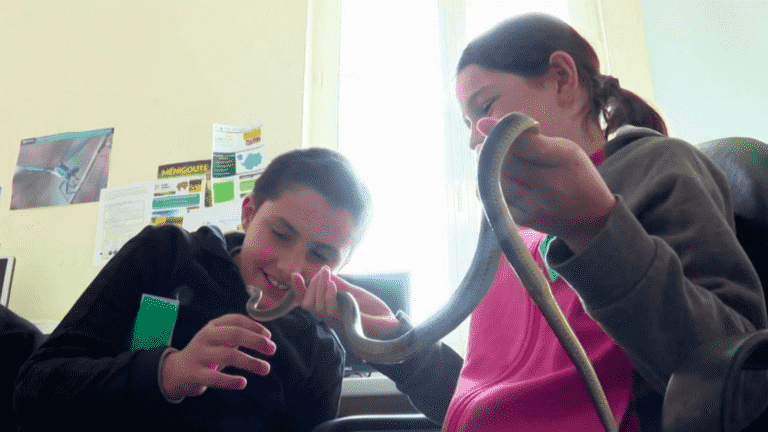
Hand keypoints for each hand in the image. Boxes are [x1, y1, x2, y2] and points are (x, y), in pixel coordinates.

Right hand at [160, 313, 275, 399]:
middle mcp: (205, 337)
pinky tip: (243, 382)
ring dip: (250, 362)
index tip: (269, 336)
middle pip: (234, 334)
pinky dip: (230, 380)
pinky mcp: (194, 374)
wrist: (175, 371)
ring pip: (227, 355)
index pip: (236, 320)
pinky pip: (214, 377)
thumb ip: (237, 335)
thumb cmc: (205, 353)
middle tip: (272, 349)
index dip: (254, 326)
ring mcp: (199, 355)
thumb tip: (265, 337)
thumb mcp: (218, 340)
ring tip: (266, 368)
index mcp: (213, 326)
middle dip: (256, 341)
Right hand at [294, 266, 398, 338]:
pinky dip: (329, 296)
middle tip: (323, 272)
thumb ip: (339, 285)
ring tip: (326, 275)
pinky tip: (332, 285)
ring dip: (319, 288)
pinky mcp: (346, 324)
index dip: (300, 290)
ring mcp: (337, 322)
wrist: (390, 325)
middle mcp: (330, 318)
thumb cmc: (372, 312)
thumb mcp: (354, 294)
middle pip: (309, 304)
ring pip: (317, 307)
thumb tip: (325, 273)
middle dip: (312, 285)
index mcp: (330, 311)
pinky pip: (332, 311)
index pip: (309, 301)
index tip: (294, 275)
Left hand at [477, 116, 616, 252]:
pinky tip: (496, 183)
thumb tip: (483, 123)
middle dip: (493, 152)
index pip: (524, 144)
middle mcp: (552, 185)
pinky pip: (496, 201)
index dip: (500, 133)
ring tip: (490, 163)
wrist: (592, 218)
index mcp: (565, 159)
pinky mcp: (526, 221)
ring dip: (488, 171)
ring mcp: (538, 206)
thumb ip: (529, 138)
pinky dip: (490, 190)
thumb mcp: (564, 150)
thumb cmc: (575, 176)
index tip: (485, 125)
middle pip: (506, 163)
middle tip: (488, 147)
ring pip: (497, 183)